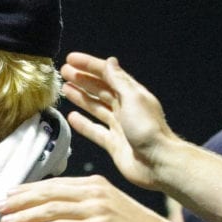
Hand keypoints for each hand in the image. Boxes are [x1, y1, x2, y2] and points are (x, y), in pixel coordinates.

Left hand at [0, 175, 176, 221]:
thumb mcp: (108, 209)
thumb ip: (83, 207)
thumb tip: (58, 214)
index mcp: (94, 185)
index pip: (54, 184)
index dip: (29, 189)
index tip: (9, 194)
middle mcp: (93, 192)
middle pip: (48, 192)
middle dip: (20, 199)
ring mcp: (96, 209)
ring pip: (51, 208)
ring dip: (24, 214)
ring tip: (4, 220)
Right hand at [61, 53, 176, 191]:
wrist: (157, 163)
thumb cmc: (148, 129)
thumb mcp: (132, 98)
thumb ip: (119, 81)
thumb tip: (110, 61)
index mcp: (131, 94)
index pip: (107, 74)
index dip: (89, 65)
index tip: (71, 59)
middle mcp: (125, 108)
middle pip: (99, 89)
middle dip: (82, 79)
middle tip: (64, 72)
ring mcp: (119, 126)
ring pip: (96, 107)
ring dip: (81, 97)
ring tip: (65, 89)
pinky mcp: (113, 143)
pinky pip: (95, 130)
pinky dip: (83, 123)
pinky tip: (72, 117)